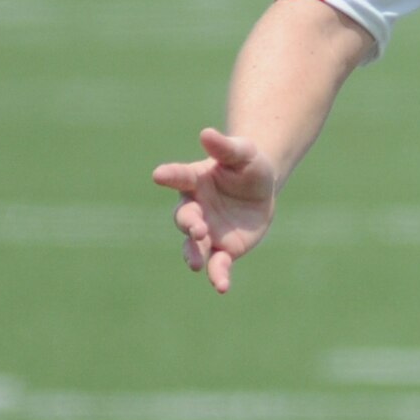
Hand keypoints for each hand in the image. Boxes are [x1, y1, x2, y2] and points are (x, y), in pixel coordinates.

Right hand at [151, 128, 276, 293]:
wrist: (260, 189)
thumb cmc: (247, 166)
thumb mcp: (244, 153)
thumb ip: (225, 147)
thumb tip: (207, 133)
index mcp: (194, 180)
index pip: (179, 177)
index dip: (170, 175)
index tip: (159, 174)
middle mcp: (195, 208)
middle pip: (184, 217)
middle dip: (189, 223)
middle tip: (197, 227)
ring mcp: (206, 231)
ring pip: (193, 246)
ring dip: (193, 254)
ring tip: (196, 265)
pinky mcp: (222, 250)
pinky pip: (216, 264)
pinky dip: (217, 275)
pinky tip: (222, 286)